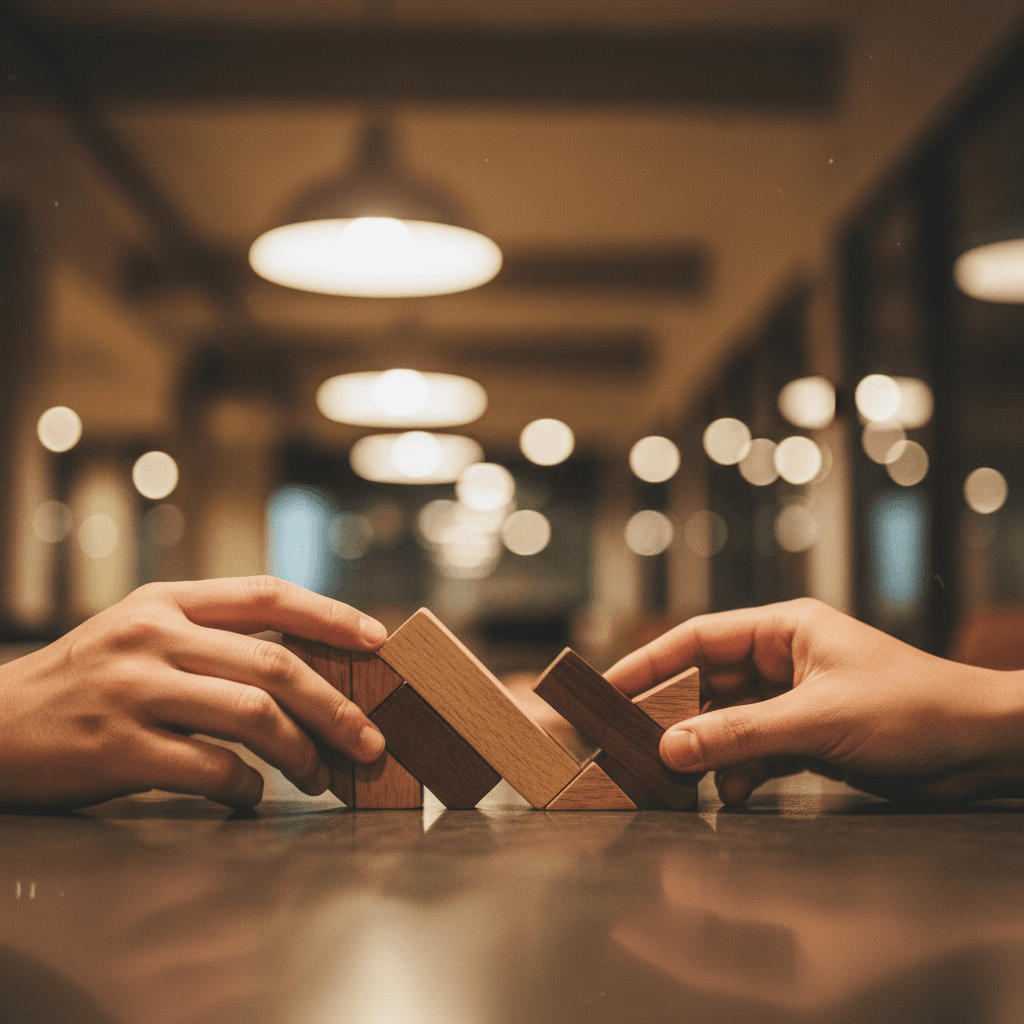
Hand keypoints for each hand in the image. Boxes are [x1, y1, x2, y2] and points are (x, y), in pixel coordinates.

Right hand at [0, 576, 388, 810]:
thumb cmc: (82, 682)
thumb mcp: (140, 634)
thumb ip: (210, 638)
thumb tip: (305, 665)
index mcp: (166, 602)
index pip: (266, 595)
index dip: (330, 615)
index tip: (376, 640)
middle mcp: (153, 637)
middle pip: (275, 665)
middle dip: (337, 706)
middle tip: (369, 738)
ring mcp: (134, 691)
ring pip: (254, 716)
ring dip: (302, 752)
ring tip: (320, 775)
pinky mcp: (118, 749)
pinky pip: (212, 769)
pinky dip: (246, 787)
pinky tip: (250, 794)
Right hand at [605, 598, 1023, 804]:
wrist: (980, 748)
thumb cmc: (912, 710)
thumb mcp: (816, 720)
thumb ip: (739, 734)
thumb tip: (670, 746)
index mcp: (785, 630)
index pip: (700, 638)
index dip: (650, 661)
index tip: (609, 687)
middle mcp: (784, 660)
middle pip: (708, 682)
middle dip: (674, 713)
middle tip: (632, 739)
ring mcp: (794, 700)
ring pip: (728, 721)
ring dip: (706, 748)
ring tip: (676, 774)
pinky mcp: (808, 737)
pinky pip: (754, 750)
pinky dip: (739, 771)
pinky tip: (733, 791)